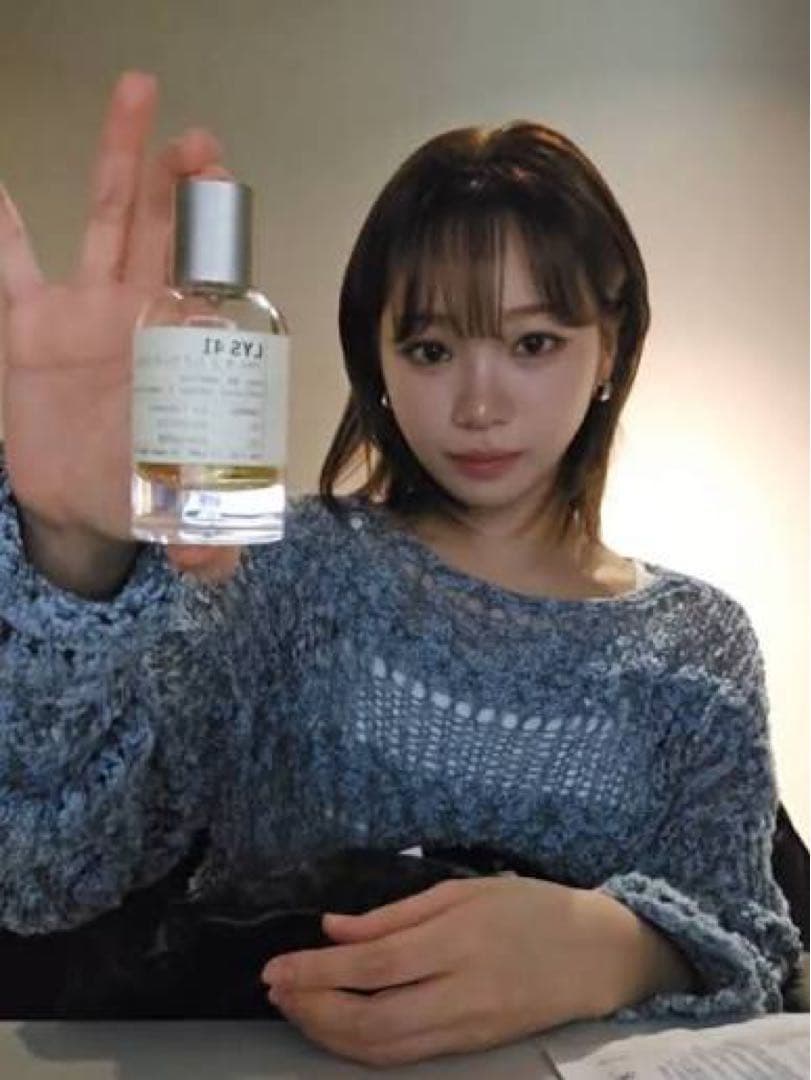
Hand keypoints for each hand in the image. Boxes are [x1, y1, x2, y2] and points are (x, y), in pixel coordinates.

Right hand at [0, 71, 239, 582]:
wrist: (79, 506)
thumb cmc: (138, 494)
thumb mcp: (175, 520)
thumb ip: (199, 542)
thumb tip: (213, 568)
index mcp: (182, 352)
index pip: (208, 279)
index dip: (217, 233)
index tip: (225, 182)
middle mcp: (140, 318)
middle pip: (164, 235)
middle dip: (180, 183)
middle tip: (196, 134)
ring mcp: (83, 314)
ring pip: (102, 224)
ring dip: (119, 165)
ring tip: (136, 100)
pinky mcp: (27, 328)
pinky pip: (10, 267)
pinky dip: (0, 228)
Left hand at [259, 876, 618, 1068]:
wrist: (597, 955)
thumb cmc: (529, 907)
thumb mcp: (464, 891)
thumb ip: (395, 913)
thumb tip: (333, 928)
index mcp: (458, 939)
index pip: (372, 964)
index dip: (317, 971)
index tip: (275, 966)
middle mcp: (461, 991)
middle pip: (370, 1019)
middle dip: (312, 1009)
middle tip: (276, 989)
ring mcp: (468, 1028)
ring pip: (383, 1049)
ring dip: (329, 1033)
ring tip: (296, 1008)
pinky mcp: (472, 1048)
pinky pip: (406, 1056)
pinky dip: (361, 1047)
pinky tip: (337, 1027)